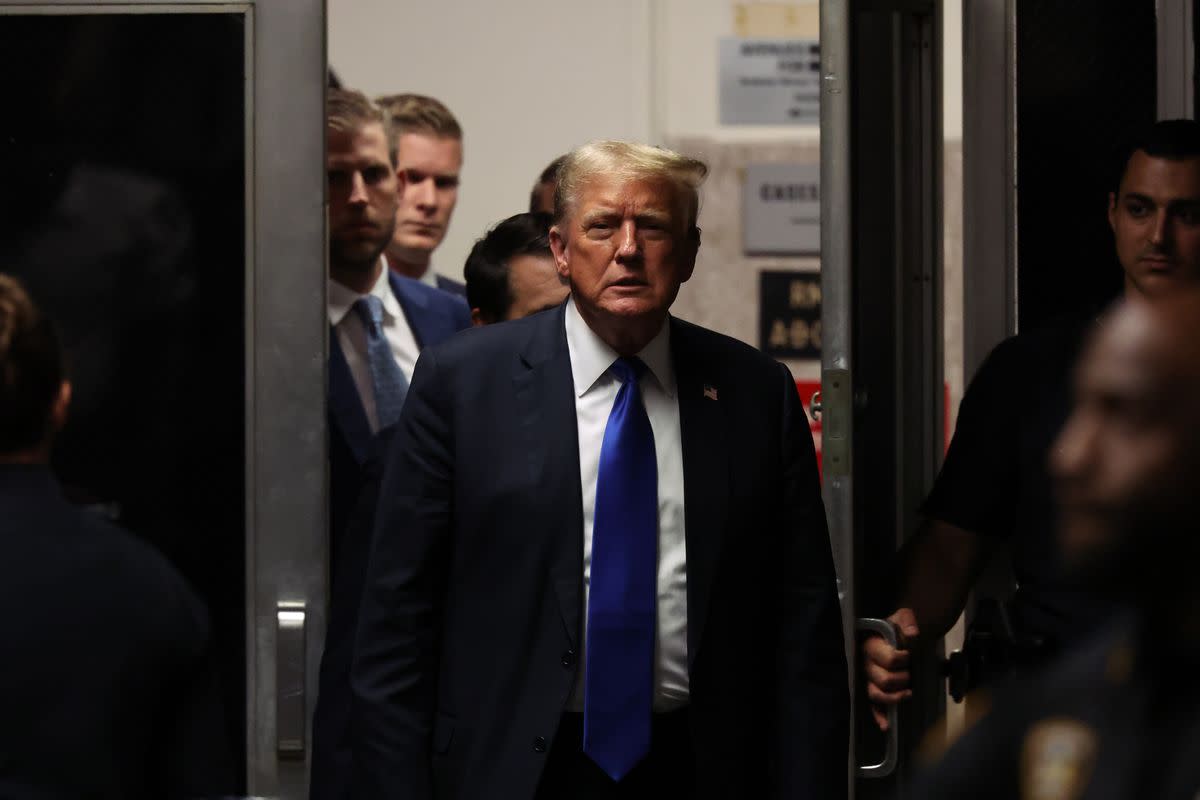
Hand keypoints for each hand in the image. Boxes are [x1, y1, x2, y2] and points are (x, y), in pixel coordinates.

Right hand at [862, 607, 919, 730]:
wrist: (893, 634)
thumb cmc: (895, 627)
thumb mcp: (901, 616)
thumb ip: (907, 620)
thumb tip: (912, 634)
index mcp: (870, 645)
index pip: (889, 660)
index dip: (903, 660)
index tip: (909, 655)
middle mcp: (865, 664)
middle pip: (884, 680)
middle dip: (902, 679)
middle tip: (910, 673)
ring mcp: (867, 678)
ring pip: (876, 694)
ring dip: (894, 697)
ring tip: (907, 693)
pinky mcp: (870, 689)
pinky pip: (871, 706)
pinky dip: (878, 716)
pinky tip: (886, 725)